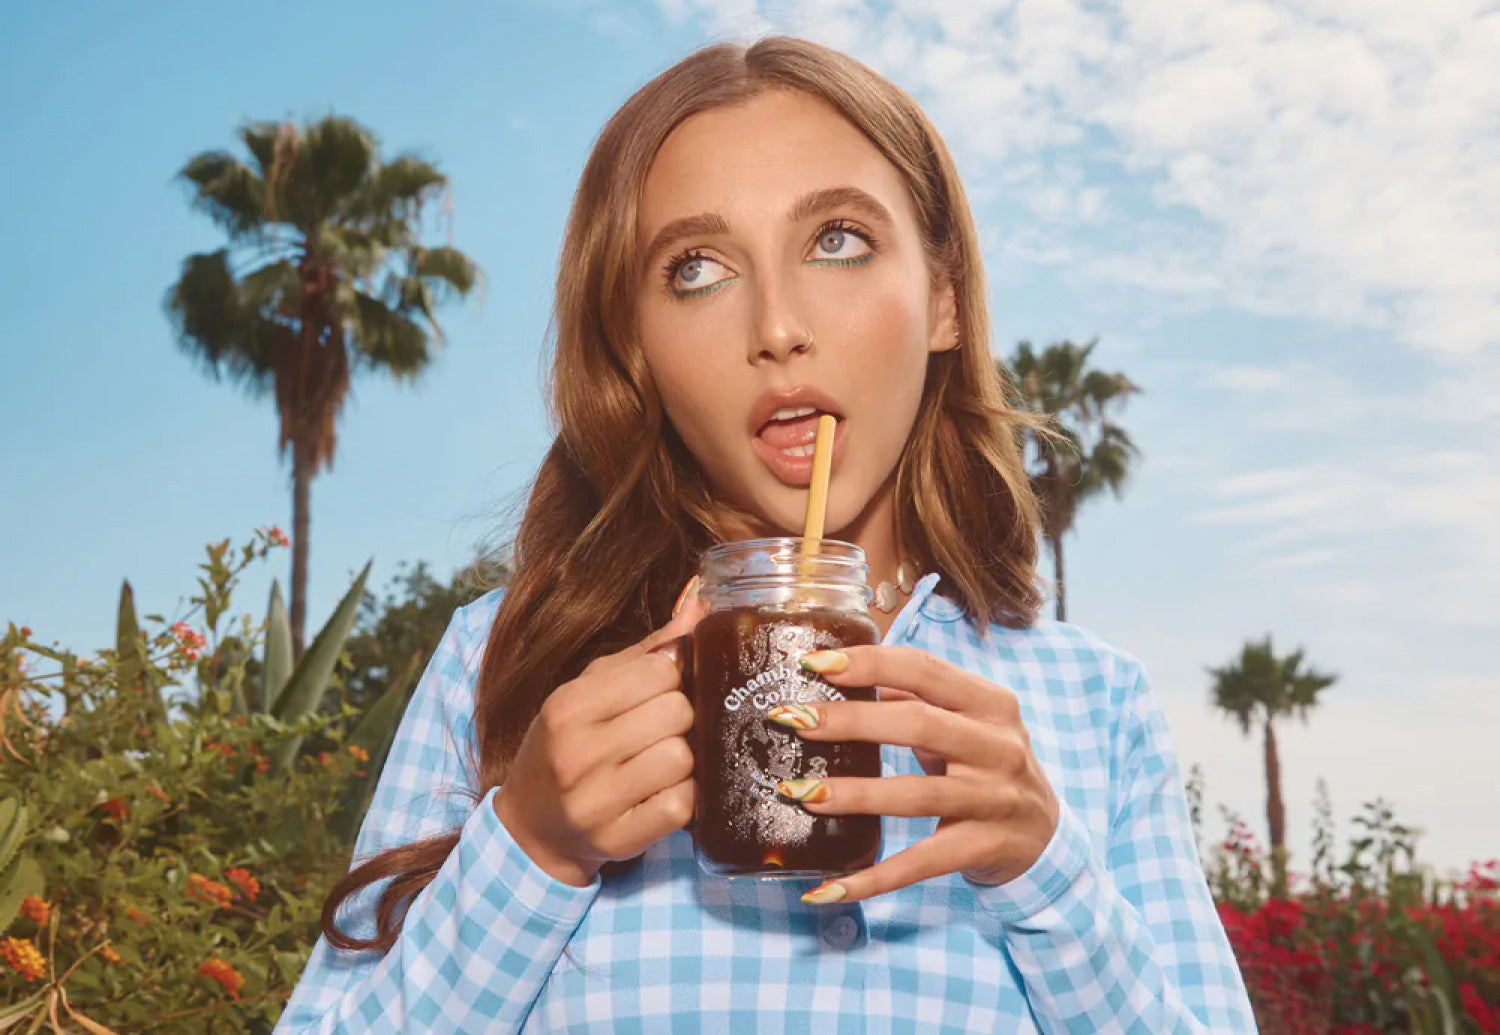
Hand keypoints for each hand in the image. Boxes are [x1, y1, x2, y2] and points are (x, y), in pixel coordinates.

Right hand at [494, 581, 706, 886]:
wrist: (532, 828)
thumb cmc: (566, 746)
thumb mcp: (589, 691)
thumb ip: (645, 652)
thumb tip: (701, 606)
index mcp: (568, 706)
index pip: (658, 670)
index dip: (673, 678)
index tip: (662, 691)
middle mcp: (577, 752)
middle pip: (677, 711)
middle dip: (682, 717)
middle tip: (665, 728)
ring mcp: (596, 801)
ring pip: (683, 757)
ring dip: (685, 758)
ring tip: (663, 760)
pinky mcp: (619, 839)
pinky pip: (682, 805)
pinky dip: (684, 797)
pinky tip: (664, 792)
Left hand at [770, 646, 1058, 903]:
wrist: (1047, 838)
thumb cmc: (989, 766)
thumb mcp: (967, 723)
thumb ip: (915, 697)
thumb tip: (842, 674)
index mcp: (990, 703)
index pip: (924, 669)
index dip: (869, 664)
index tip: (814, 664)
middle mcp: (997, 747)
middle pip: (918, 724)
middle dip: (850, 721)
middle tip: (793, 721)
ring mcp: (993, 800)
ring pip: (916, 794)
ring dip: (853, 793)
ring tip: (799, 791)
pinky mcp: (983, 848)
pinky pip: (920, 863)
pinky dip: (871, 878)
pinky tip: (827, 888)